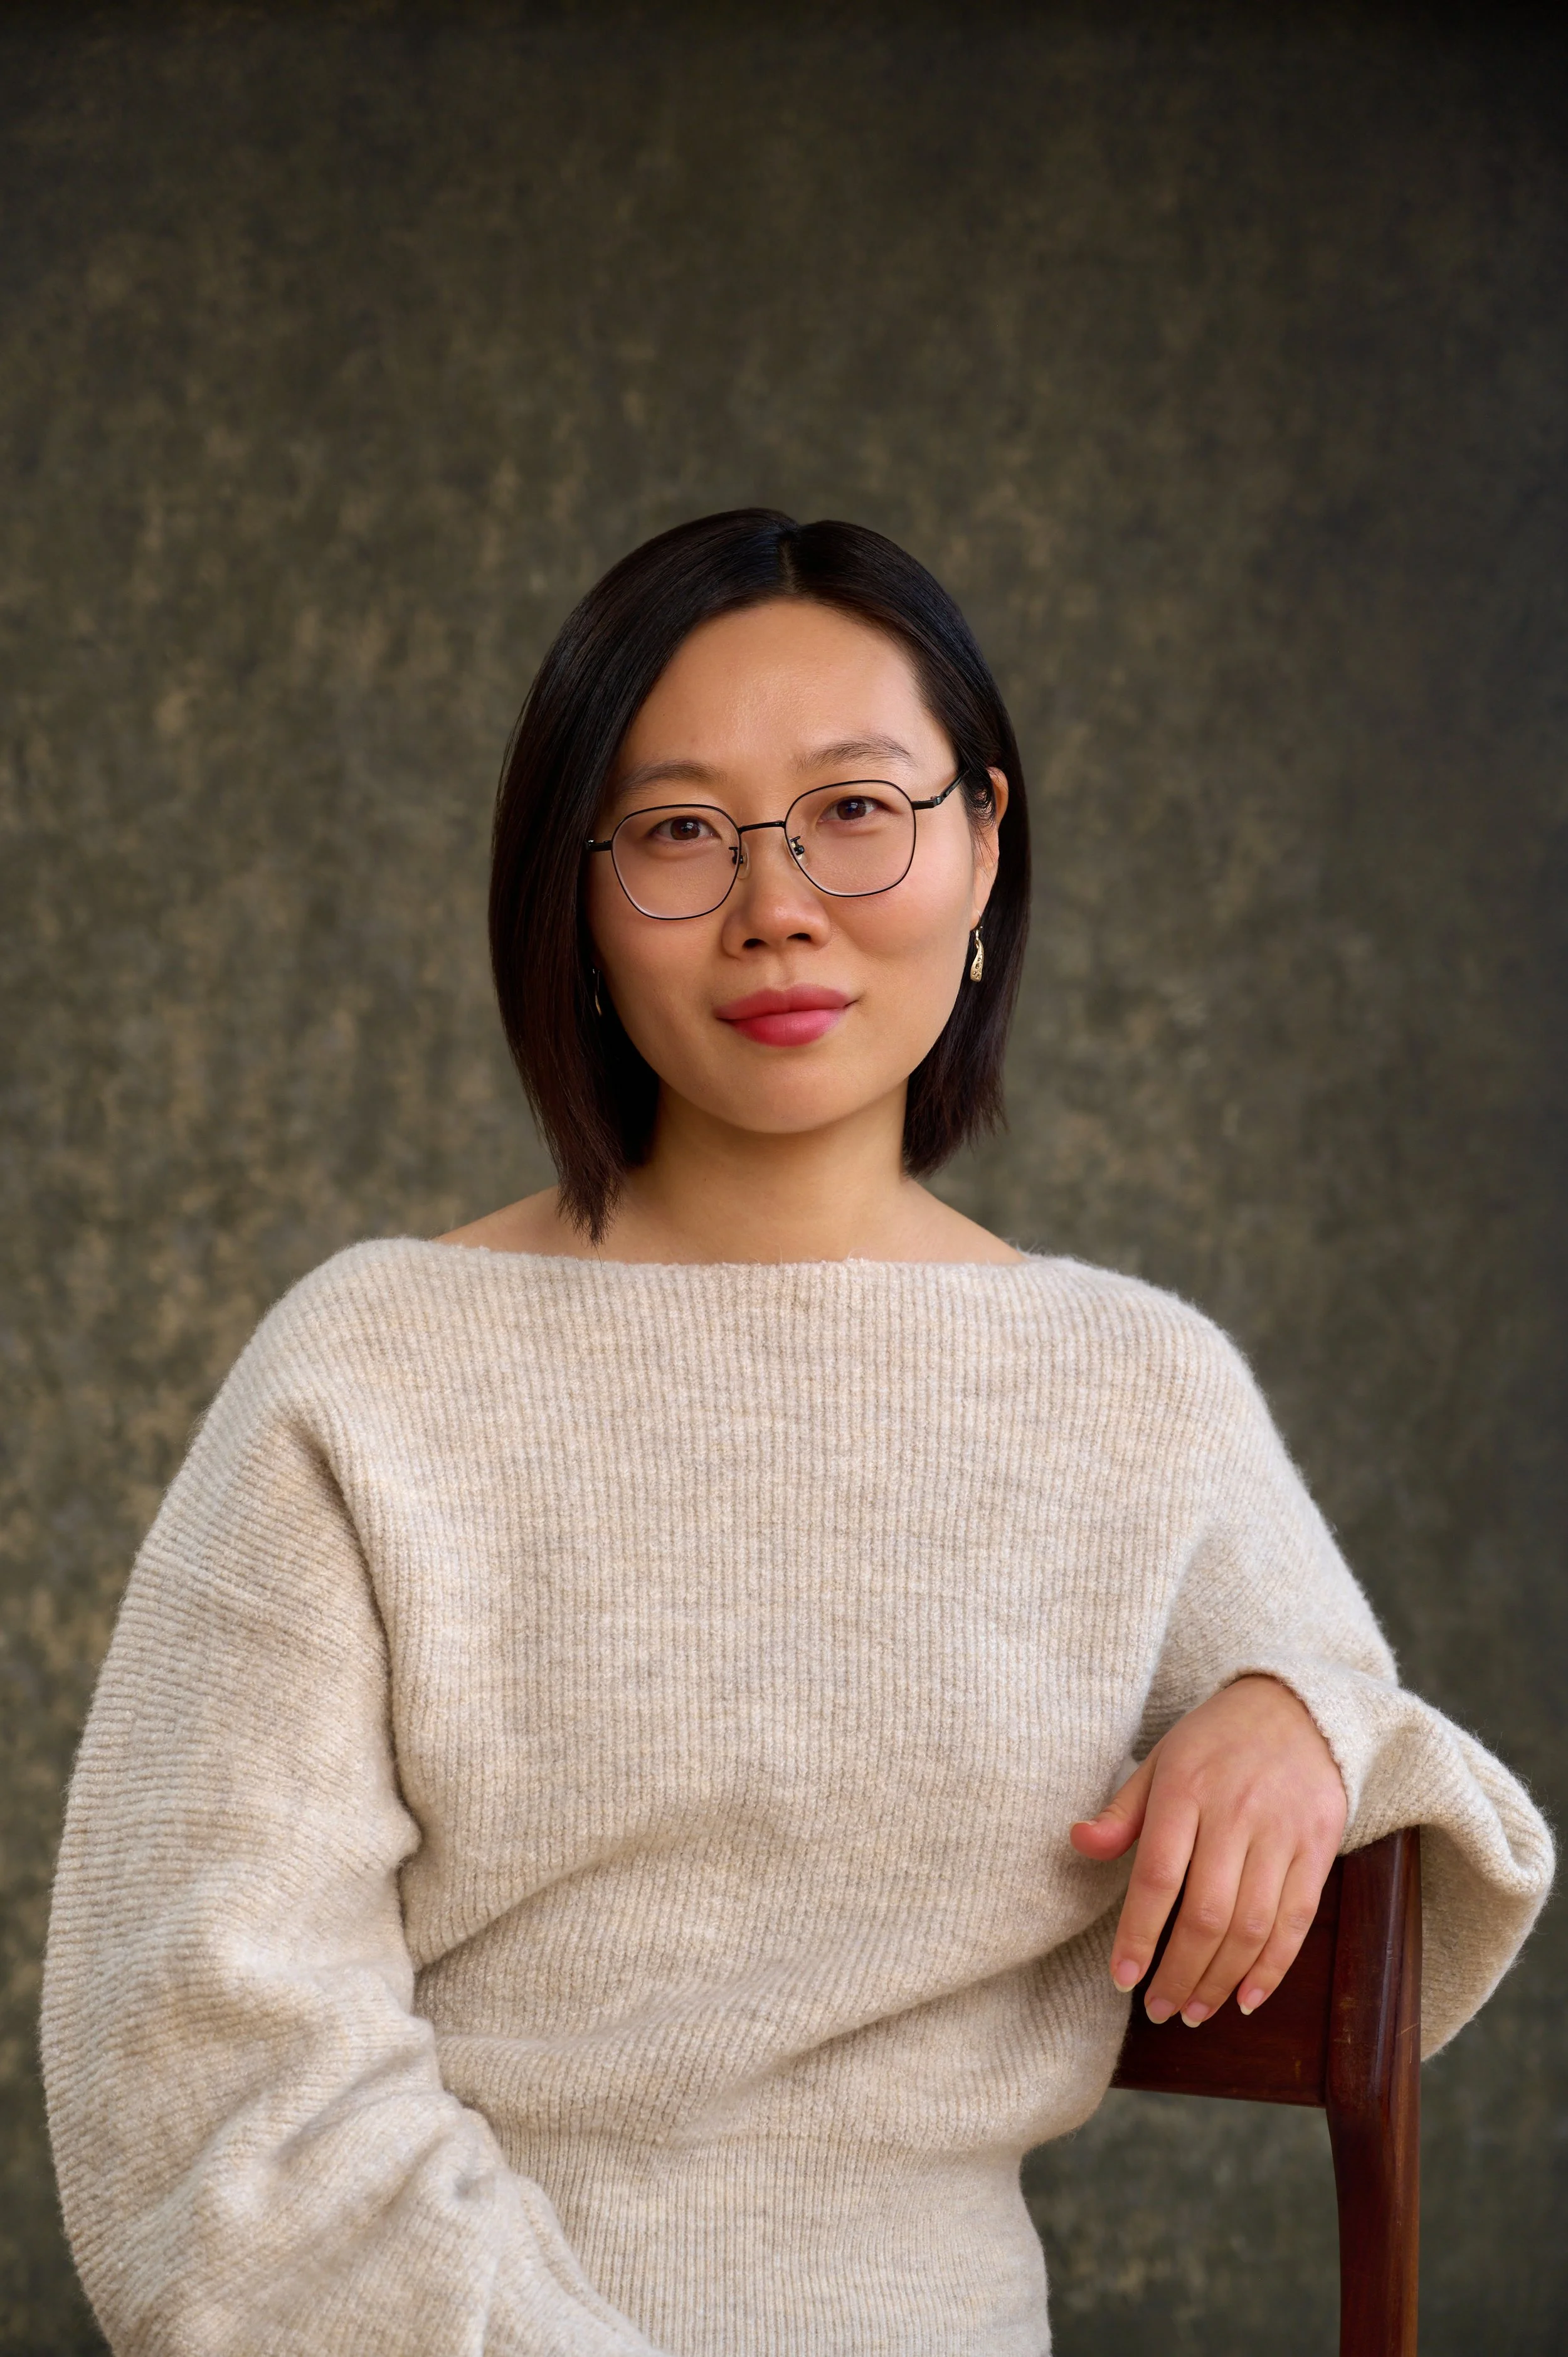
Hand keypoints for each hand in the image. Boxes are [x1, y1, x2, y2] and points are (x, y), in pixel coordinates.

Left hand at [1070, 1675, 1347, 2025]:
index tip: (1121, 1979)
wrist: (1299, 1709)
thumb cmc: (1215, 1741)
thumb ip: (1122, 1812)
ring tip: (1195, 2011)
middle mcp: (1235, 1814)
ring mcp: (1282, 1833)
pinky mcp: (1319, 1847)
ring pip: (1252, 1926)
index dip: (1138, 1935)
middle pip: (1206, 1914)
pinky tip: (1247, 1997)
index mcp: (1186, 1790)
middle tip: (1159, 2009)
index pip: (1158, 1877)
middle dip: (1179, 1973)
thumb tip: (1079, 1843)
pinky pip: (1296, 1921)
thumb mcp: (1160, 1761)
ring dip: (1221, 1980)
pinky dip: (1273, 1968)